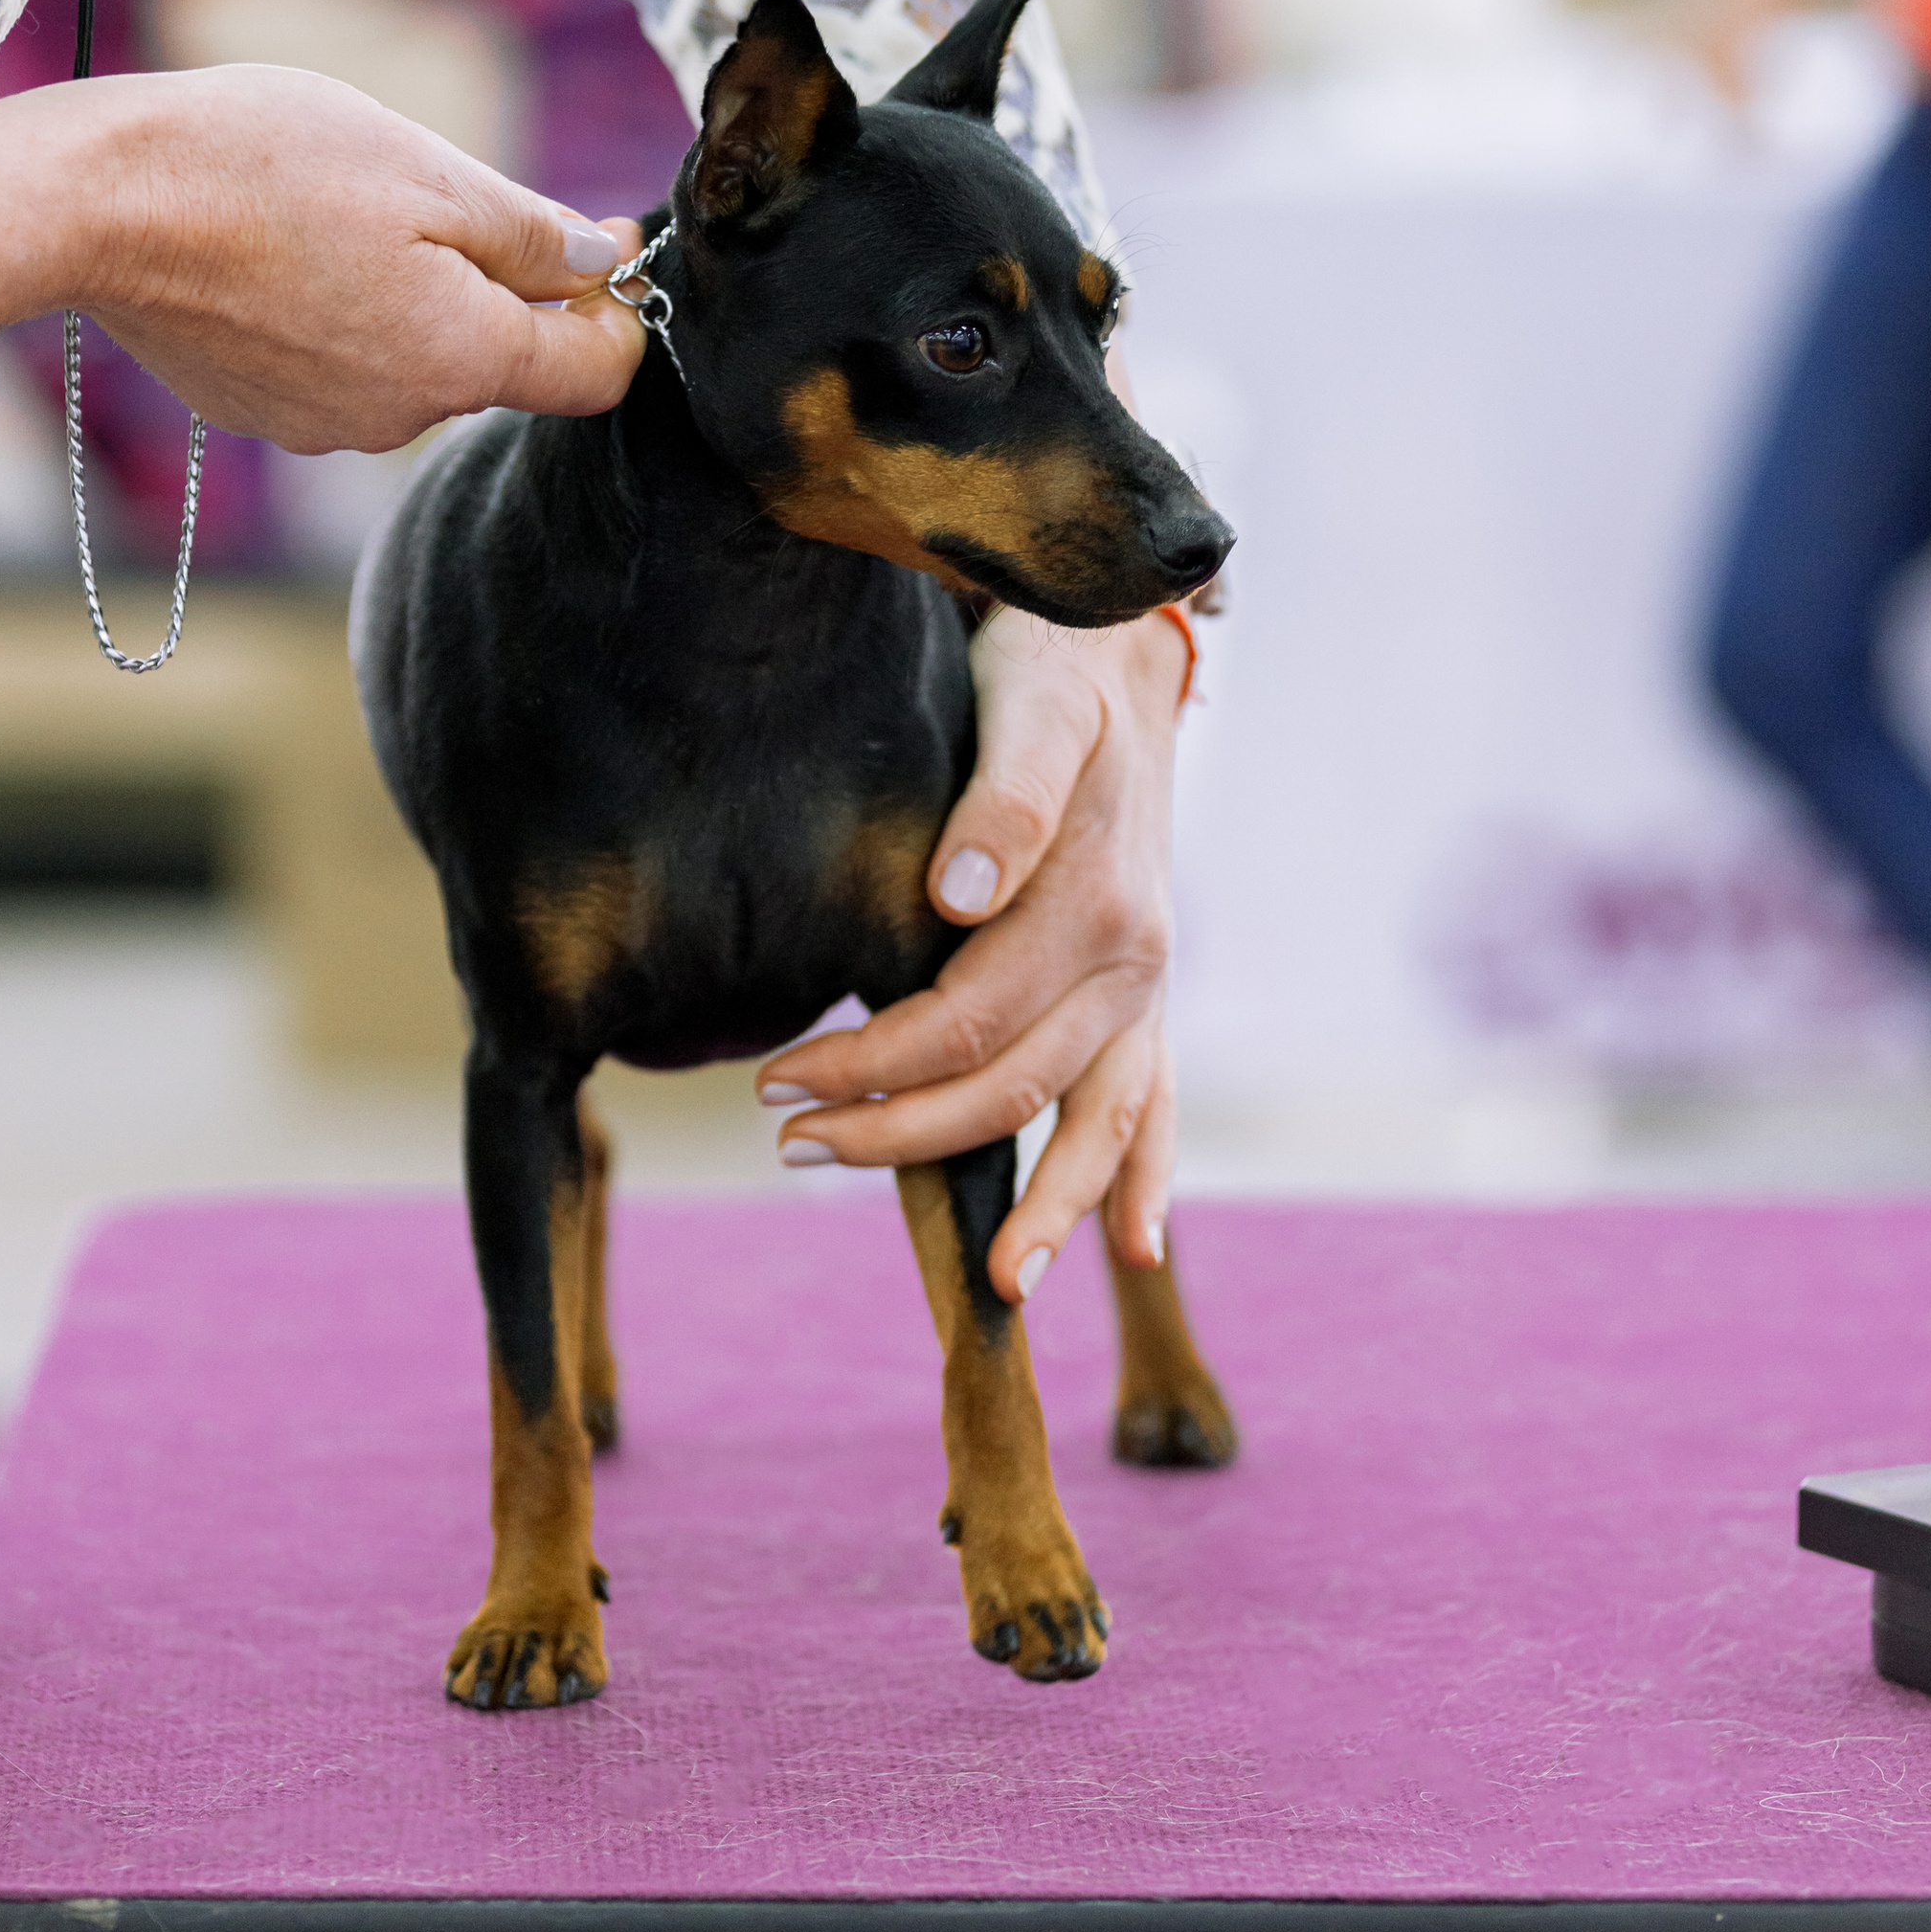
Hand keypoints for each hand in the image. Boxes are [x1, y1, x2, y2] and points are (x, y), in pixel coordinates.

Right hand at [0, 65, 643, 447]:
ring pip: (414, 360)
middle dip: (505, 287)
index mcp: (462, 361)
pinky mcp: (256, 411)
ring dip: (416, 296)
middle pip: (499, 361)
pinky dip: (342, 314)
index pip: (595, 376)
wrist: (98, 205)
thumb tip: (605, 263)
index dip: (618, 308)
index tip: (606, 235)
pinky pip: (338, 367)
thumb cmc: (266, 167)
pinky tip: (291, 247)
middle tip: (459, 191)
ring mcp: (321, 425)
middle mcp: (399, 418)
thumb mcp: (429, 173)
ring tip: (352, 209)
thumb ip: (532, 234)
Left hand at [758, 604, 1184, 1304]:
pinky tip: (1132, 1248)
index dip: (866, 1066)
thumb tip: (959, 896)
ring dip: (1043, 1208)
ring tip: (993, 1284)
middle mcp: (1133, 959)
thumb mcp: (1028, 702)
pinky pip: (1157, 1101)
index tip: (773, 1083)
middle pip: (1013, 1090)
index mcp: (1092, 903)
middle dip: (901, 1137)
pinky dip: (1147, 1176)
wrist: (1118, 647)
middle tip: (791, 1147)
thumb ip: (1003, 796)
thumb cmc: (1050, 670)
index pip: (963, 1024)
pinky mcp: (1145, 991)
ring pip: (1100, 1125)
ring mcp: (1147, 984)